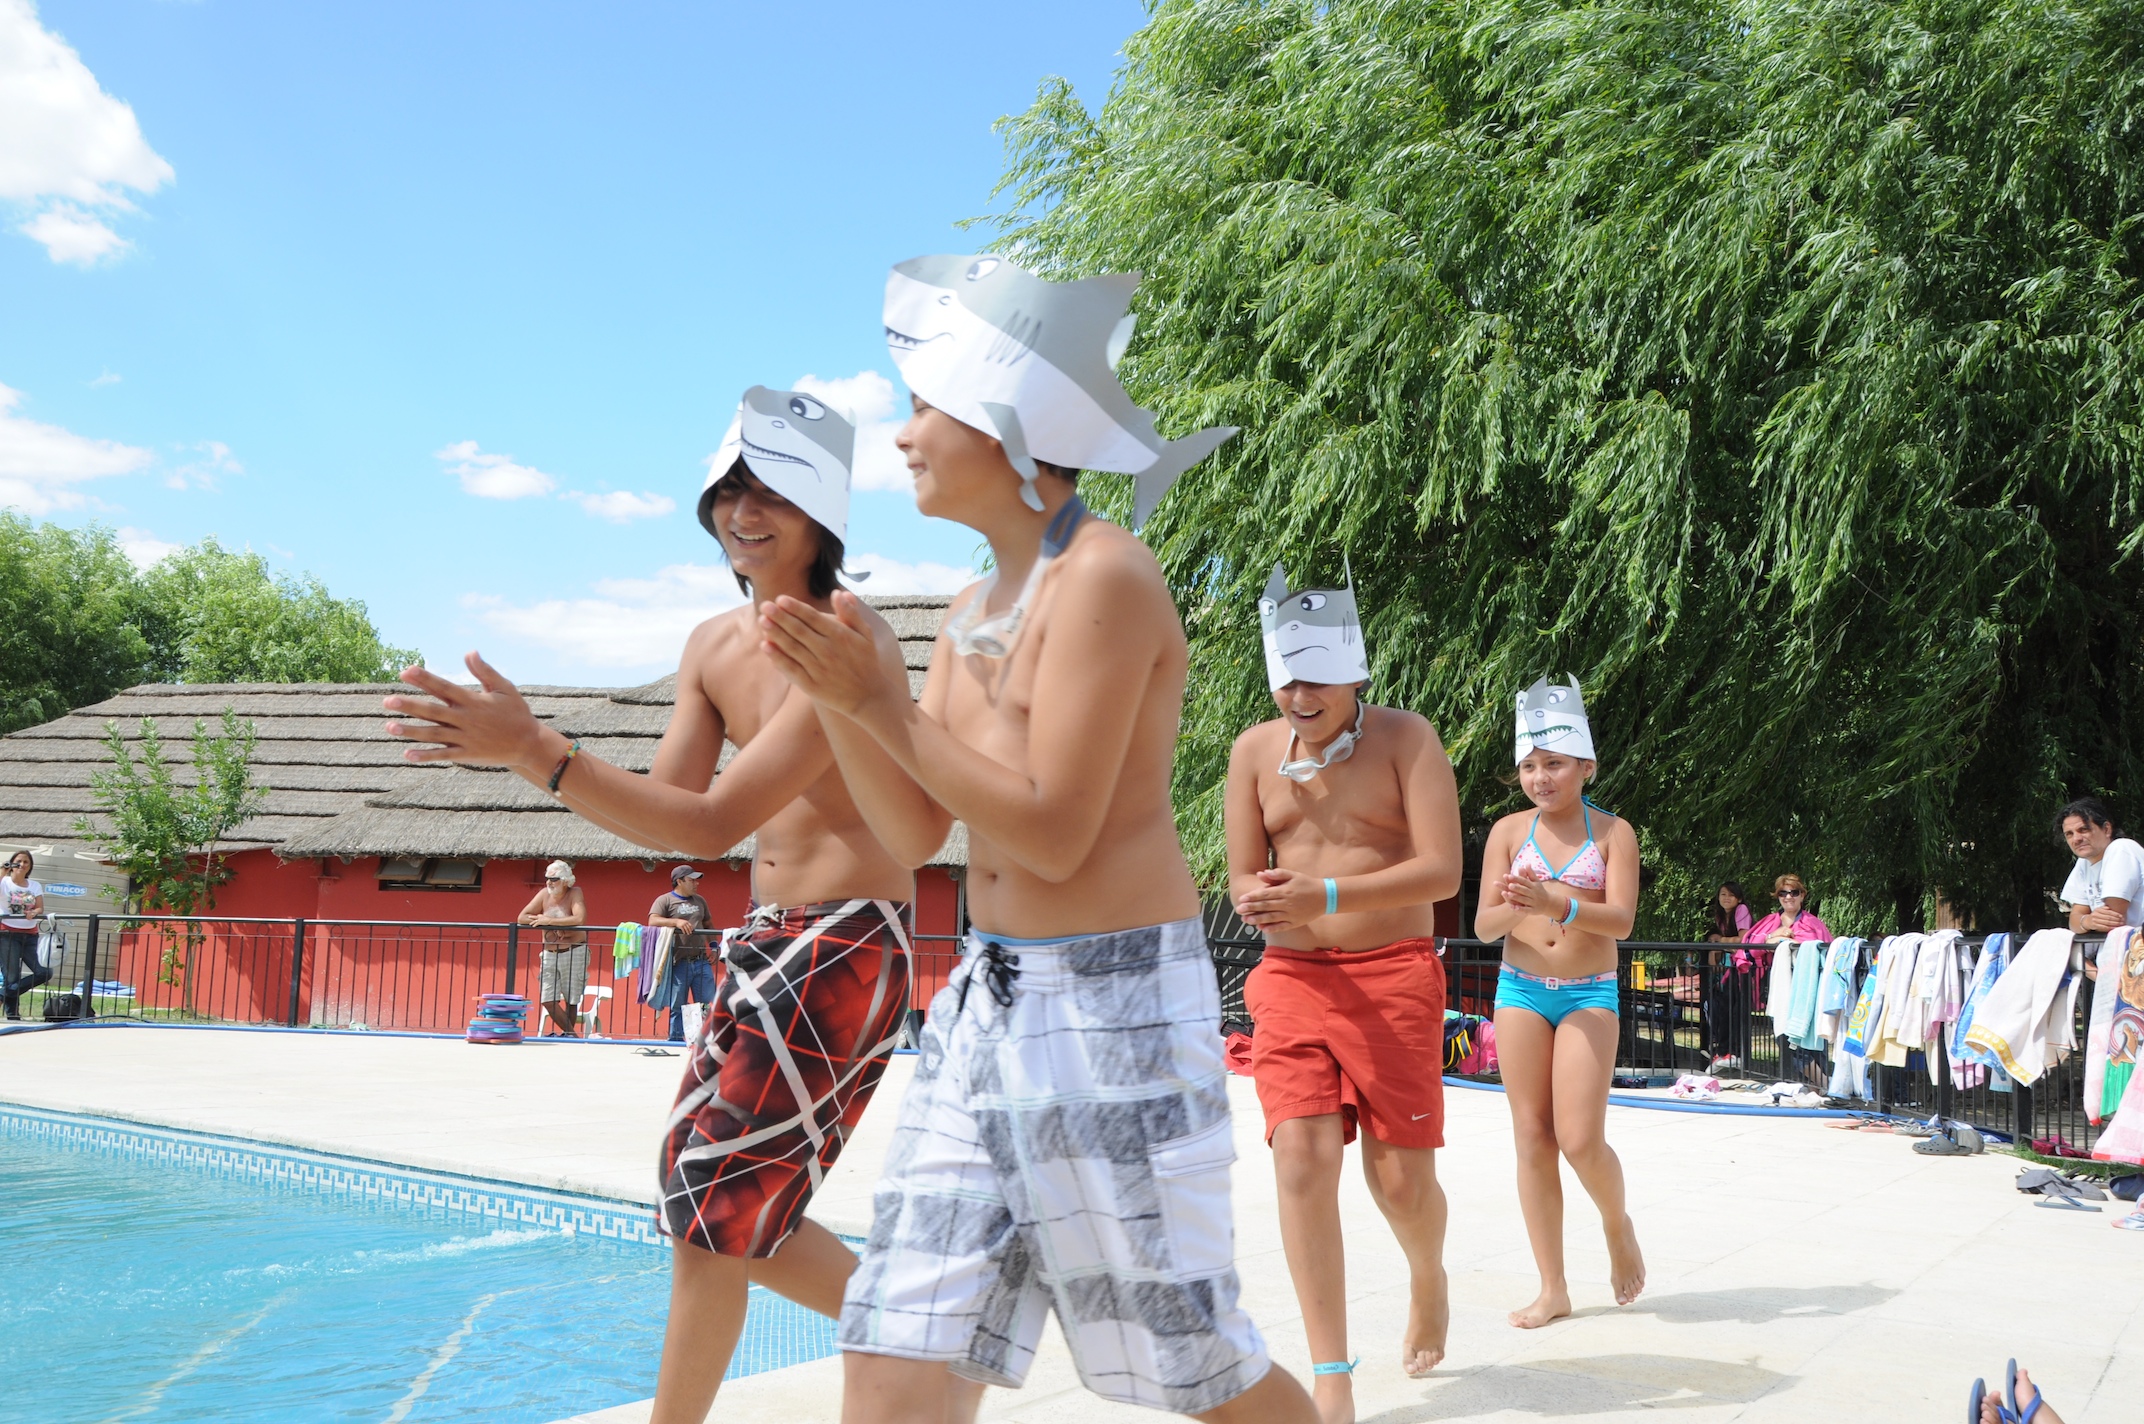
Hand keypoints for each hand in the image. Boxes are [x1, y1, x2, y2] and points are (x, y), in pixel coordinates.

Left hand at [382, 652, 561, 773]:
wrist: (529, 744)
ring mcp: (466, 738)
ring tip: (389, 726)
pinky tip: (407, 754)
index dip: (425, 679)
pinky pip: (443, 755)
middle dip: (410, 706)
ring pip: (433, 734)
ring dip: (411, 731)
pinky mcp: (467, 754)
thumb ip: (485, 671)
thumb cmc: (516, 713)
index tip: (405, 671)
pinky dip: (426, 756)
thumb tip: (469, 652)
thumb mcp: (505, 688)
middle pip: (433, 711)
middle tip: (388, 701)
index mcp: (473, 701)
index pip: (444, 687)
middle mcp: (466, 719)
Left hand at [756, 592, 904, 718]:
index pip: (813, 618)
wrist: (868, 696)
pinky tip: (766, 646)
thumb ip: (851, 613)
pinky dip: (778, 658)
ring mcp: (819, 669)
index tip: (780, 599)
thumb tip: (839, 592)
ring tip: (762, 621)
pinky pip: (791, 669)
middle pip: (799, 631)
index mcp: (840, 636)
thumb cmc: (865, 661)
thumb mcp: (865, 634)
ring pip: (793, 648)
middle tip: (765, 606)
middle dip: (780, 617)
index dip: (796, 608)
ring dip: (776, 634)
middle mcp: (828, 651)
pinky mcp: (811, 685)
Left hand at [1234, 868, 1328, 931]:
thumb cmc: (1307, 884)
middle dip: (1251, 908)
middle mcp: (1287, 903)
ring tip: (1246, 920)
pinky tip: (1261, 929)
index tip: (1241, 899)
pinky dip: (1271, 928)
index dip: (1252, 897)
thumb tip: (1261, 874)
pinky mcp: (1295, 923)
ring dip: (1257, 919)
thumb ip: (1277, 874)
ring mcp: (1291, 915)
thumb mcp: (1293, 875)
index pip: (1265, 894)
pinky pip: (1281, 927)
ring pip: (1271, 918)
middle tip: (1239, 910)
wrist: (1325, 896)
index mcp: (1285, 891)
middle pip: (1266, 906)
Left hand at [1498, 868, 1561, 918]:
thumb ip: (1530, 873)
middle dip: (1517, 888)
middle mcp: (1533, 894)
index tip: (1508, 876)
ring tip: (1508, 894)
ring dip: (1516, 897)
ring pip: (1524, 900)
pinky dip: (1520, 910)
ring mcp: (1533, 902)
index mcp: (1533, 886)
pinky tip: (1513, 908)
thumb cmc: (1540, 890)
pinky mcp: (1533, 910)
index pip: (1524, 881)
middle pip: (1524, 890)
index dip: (1517, 879)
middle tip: (1509, 885)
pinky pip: (1526, 910)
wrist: (1549, 903)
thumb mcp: (1536, 881)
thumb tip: (1526, 863)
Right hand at [2086, 904, 2124, 931]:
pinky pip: (2104, 927)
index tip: (2121, 916)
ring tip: (2120, 924)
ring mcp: (2095, 920)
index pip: (2108, 912)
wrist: (2087, 921)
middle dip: (2117, 920)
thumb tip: (2109, 907)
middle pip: (2108, 917)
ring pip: (2107, 922)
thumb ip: (2104, 908)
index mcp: (2098, 910)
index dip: (2116, 914)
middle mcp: (2096, 914)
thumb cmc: (2095, 915)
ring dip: (2115, 924)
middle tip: (2123, 921)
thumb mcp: (2098, 910)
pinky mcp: (2095, 925)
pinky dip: (2110, 928)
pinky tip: (2115, 927)